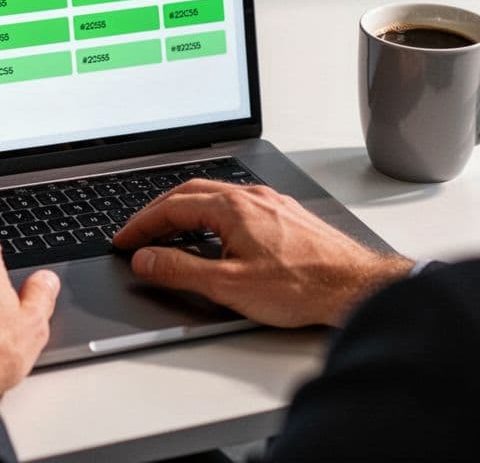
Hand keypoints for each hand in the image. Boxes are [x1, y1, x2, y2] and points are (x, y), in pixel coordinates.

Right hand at [112, 180, 412, 326]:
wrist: (355, 286)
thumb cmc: (302, 286)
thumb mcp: (229, 285)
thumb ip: (180, 270)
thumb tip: (145, 260)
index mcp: (233, 207)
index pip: (172, 207)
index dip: (142, 223)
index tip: (125, 239)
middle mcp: (252, 197)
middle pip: (191, 192)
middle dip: (158, 211)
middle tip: (138, 232)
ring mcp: (271, 203)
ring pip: (216, 196)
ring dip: (185, 210)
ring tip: (169, 231)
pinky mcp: (285, 215)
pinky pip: (236, 205)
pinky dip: (211, 214)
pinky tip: (214, 233)